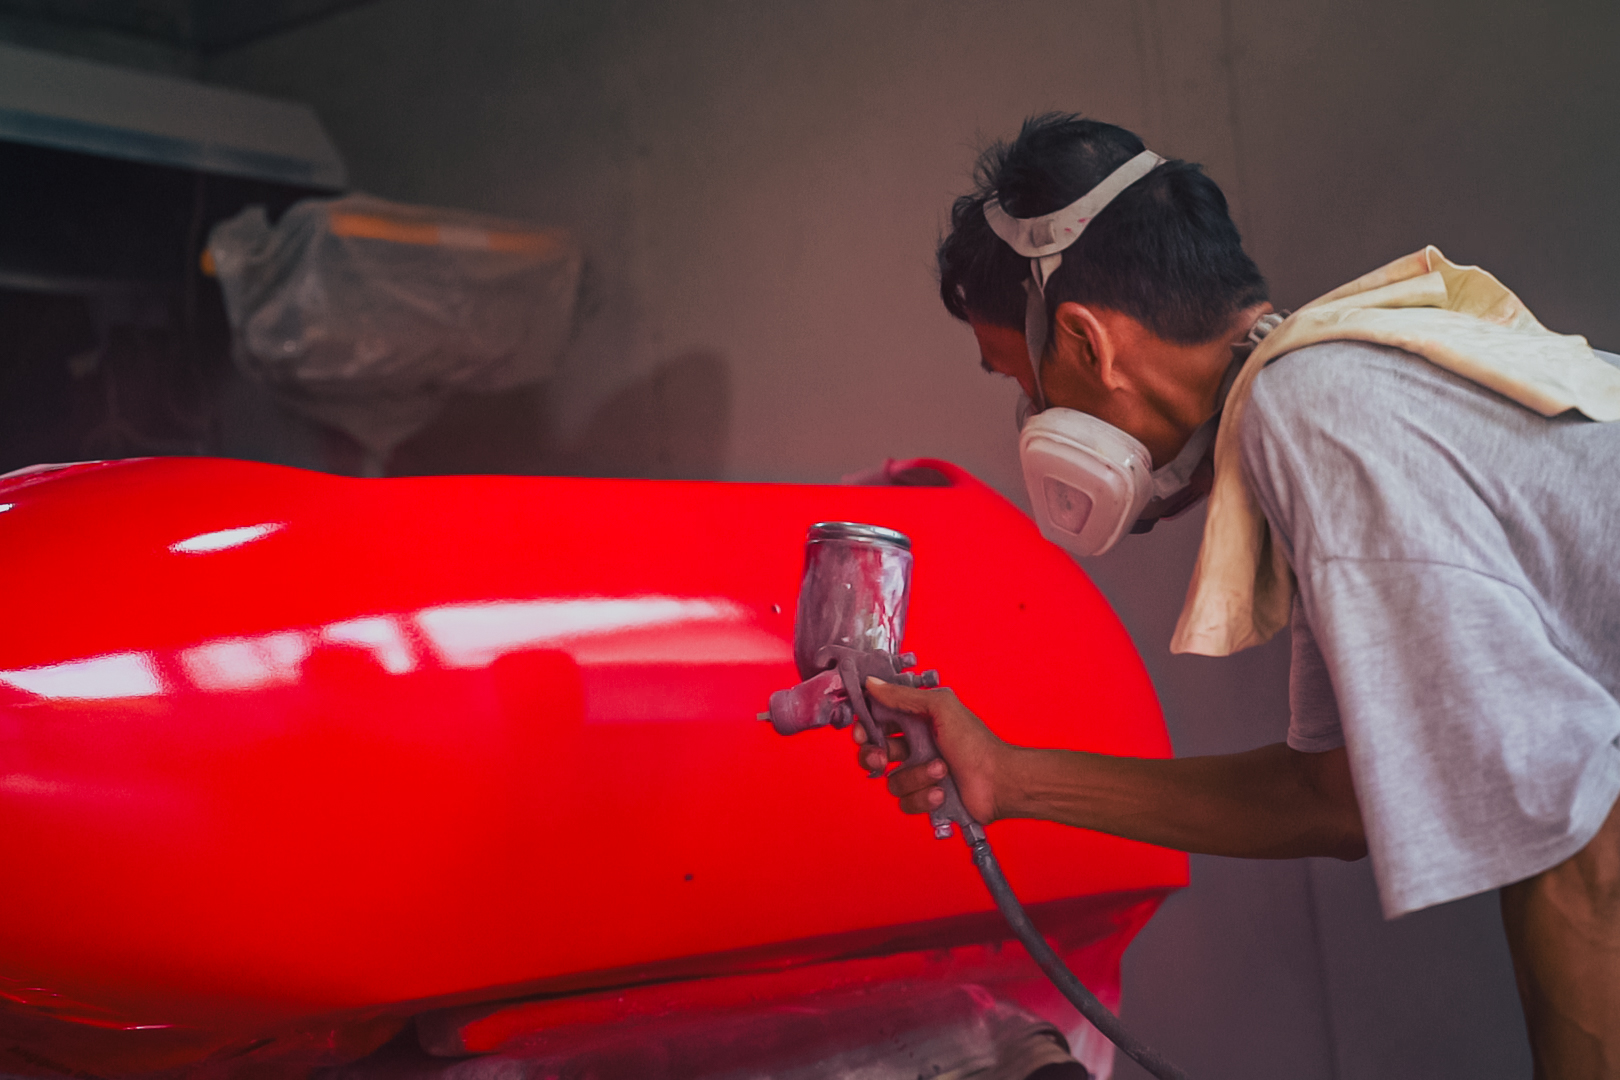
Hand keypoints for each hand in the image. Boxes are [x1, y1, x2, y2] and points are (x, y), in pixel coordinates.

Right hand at [852, 678, 1007, 823]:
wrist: (998, 782)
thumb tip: (872, 684)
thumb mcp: (940, 708)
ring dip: (916, 776)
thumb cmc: (975, 743)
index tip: (862, 733)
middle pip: (874, 753)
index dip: (864, 728)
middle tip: (883, 758)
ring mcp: (918, 774)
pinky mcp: (924, 798)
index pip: (877, 722)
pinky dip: (924, 797)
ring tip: (941, 770)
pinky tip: (942, 791)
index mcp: (915, 721)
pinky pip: (905, 802)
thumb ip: (903, 697)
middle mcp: (914, 747)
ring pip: (892, 781)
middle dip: (874, 757)